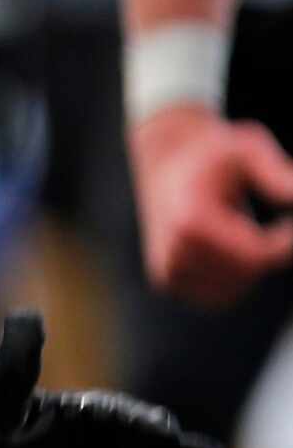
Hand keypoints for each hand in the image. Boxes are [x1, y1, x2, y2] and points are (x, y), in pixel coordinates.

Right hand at [129, 105, 292, 307]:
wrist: (166, 161)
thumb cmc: (214, 154)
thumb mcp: (249, 150)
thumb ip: (279, 176)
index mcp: (191, 222)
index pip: (255, 256)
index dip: (286, 244)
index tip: (292, 222)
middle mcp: (173, 252)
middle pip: (246, 273)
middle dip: (270, 254)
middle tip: (277, 227)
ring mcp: (167, 270)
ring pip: (233, 291)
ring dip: (251, 266)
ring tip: (243, 230)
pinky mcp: (166, 280)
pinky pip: (216, 297)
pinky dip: (234, 279)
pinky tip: (231, 249)